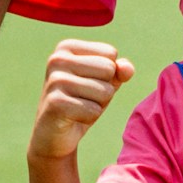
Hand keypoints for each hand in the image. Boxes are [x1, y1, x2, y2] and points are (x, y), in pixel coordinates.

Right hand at [28, 40, 134, 163]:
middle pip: (109, 69)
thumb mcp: (104, 82)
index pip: (110, 54)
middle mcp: (57, 59)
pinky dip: (89, 118)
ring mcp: (55, 80)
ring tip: (78, 108)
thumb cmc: (81, 102)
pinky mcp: (56, 103)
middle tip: (83, 98)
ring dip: (97, 105)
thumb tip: (128, 68)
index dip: (107, 74)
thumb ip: (119, 71)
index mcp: (66, 47)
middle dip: (104, 90)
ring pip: (104, 91)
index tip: (87, 83)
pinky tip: (73, 118)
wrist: (53, 134)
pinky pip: (94, 110)